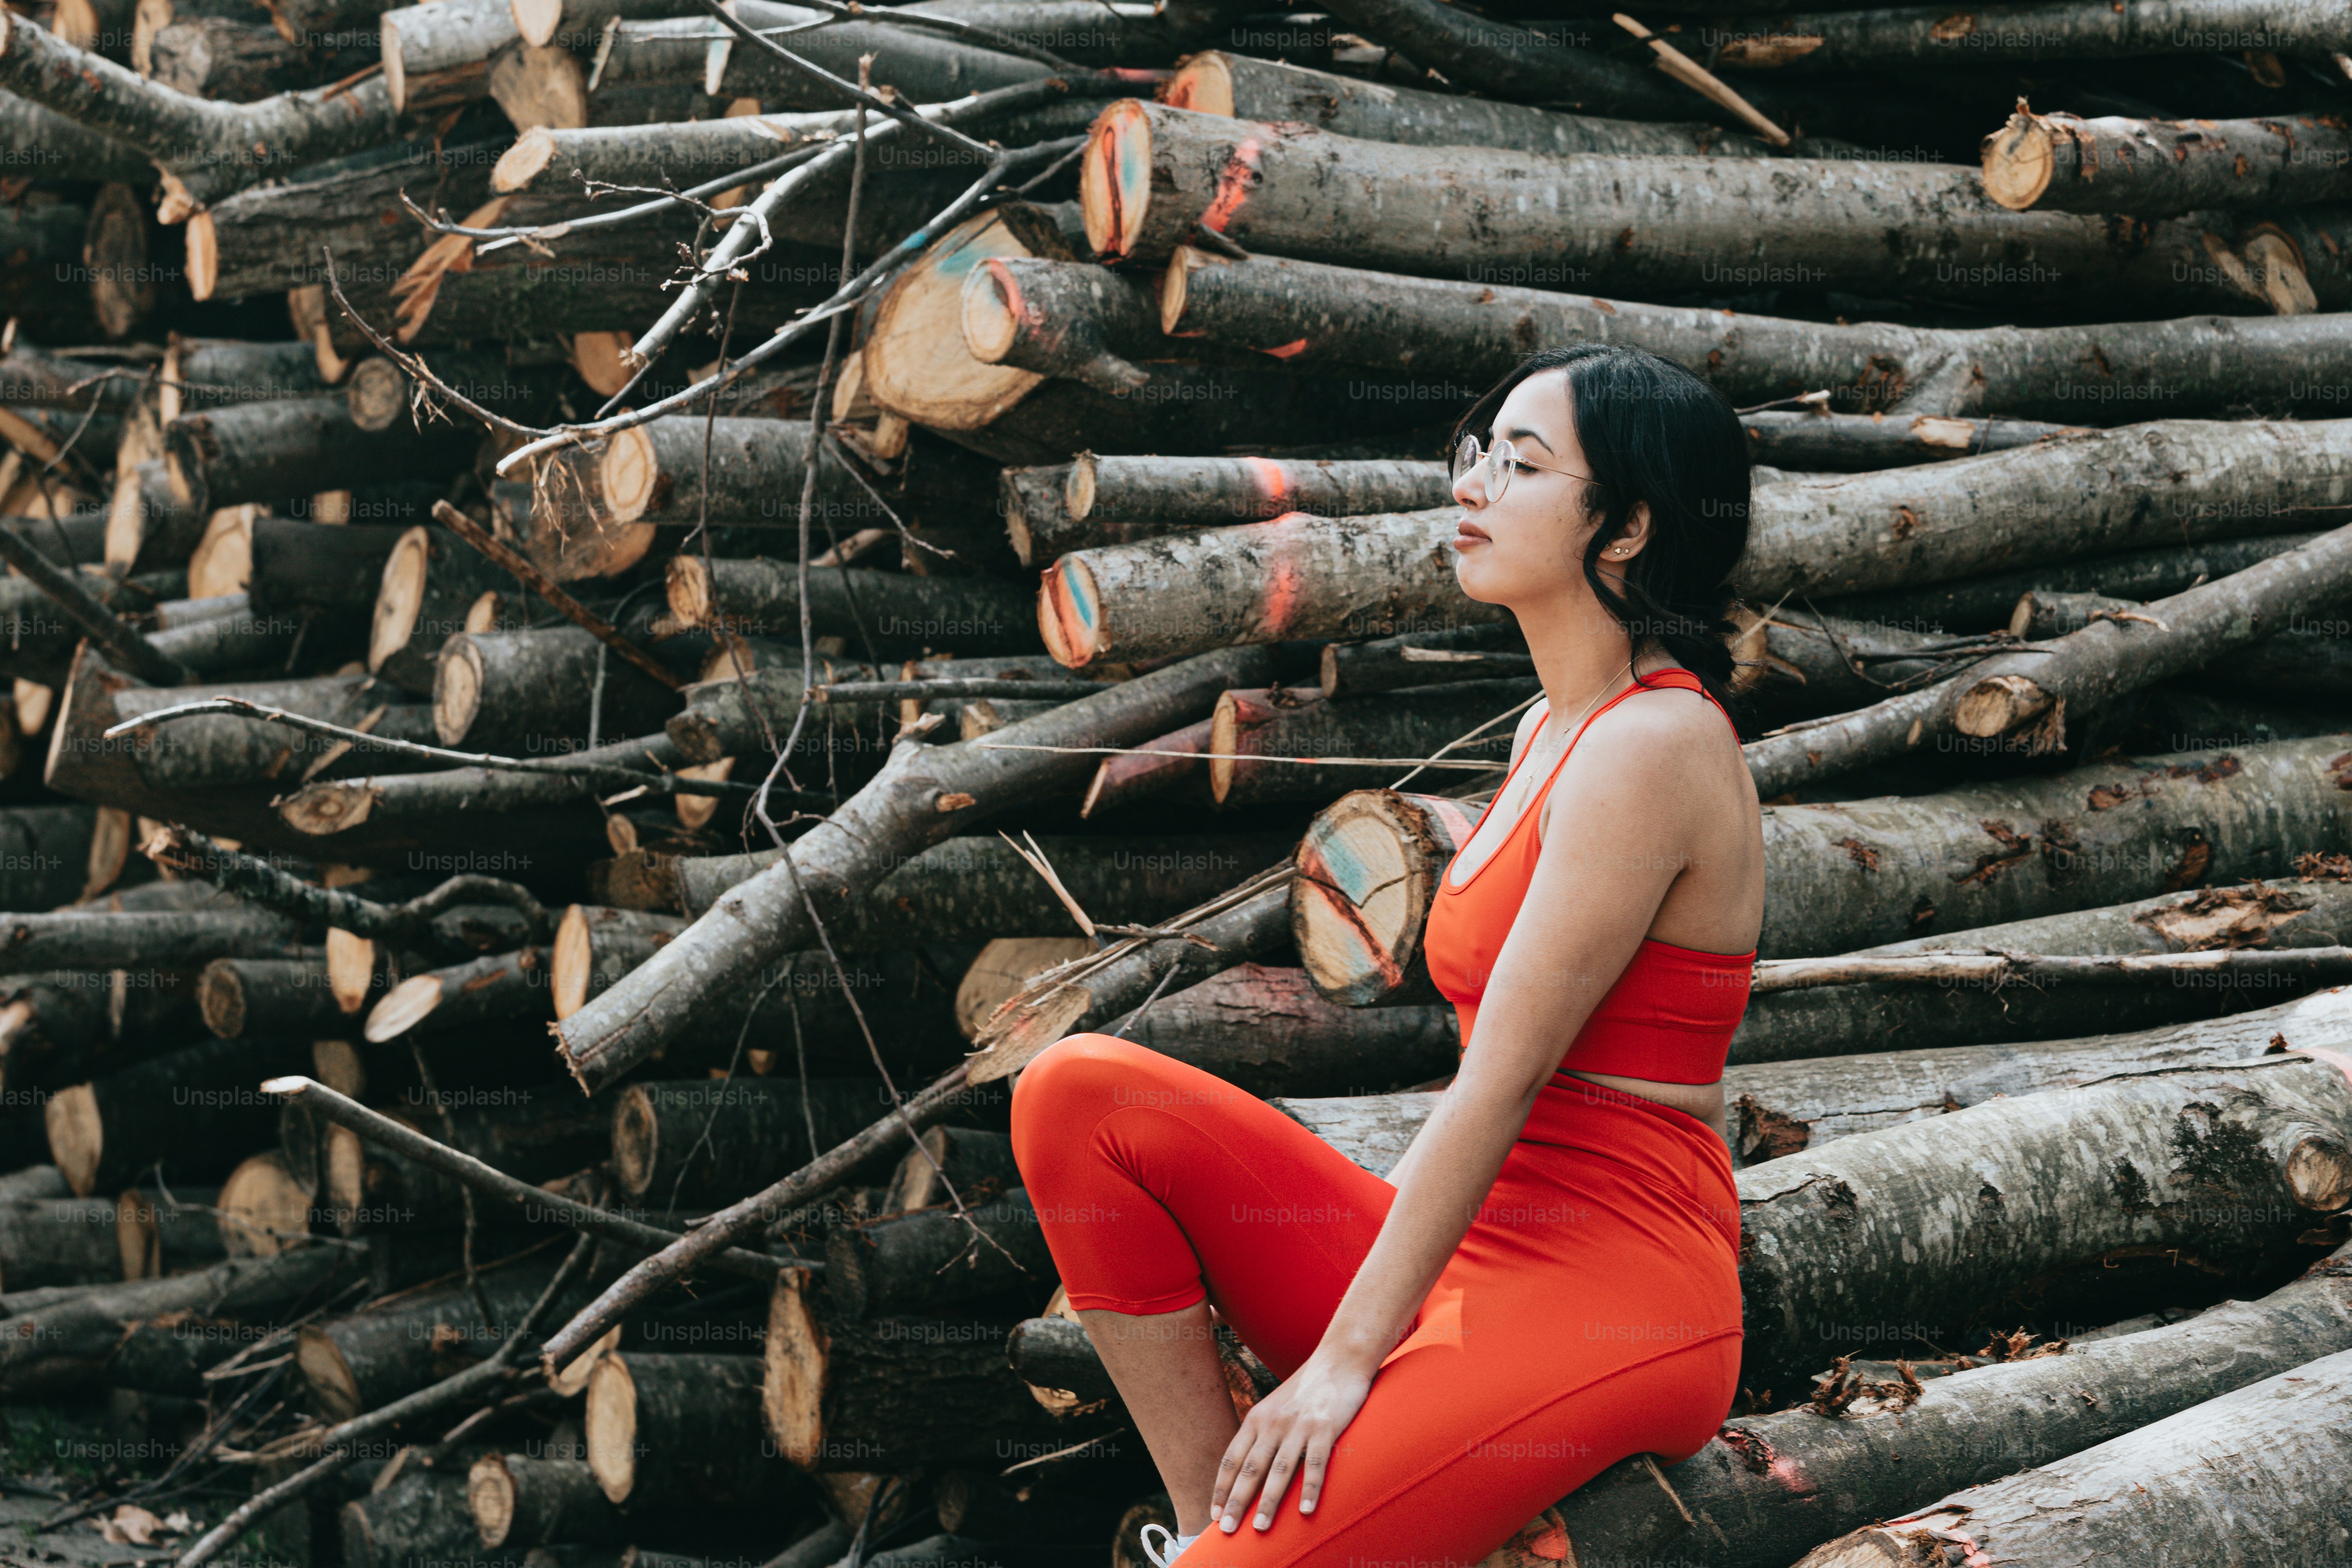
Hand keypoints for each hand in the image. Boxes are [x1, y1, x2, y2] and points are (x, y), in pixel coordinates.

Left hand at [1210, 1349, 1375, 1532]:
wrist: (1339, 1358)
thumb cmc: (1307, 1388)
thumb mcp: (1275, 1407)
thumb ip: (1262, 1434)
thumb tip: (1249, 1467)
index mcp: (1257, 1419)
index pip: (1232, 1459)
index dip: (1221, 1487)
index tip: (1213, 1513)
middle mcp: (1272, 1423)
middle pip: (1250, 1468)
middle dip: (1236, 1501)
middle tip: (1226, 1529)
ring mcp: (1298, 1426)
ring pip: (1279, 1470)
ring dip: (1268, 1501)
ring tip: (1260, 1528)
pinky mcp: (1325, 1427)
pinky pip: (1315, 1463)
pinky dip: (1309, 1488)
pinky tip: (1304, 1511)